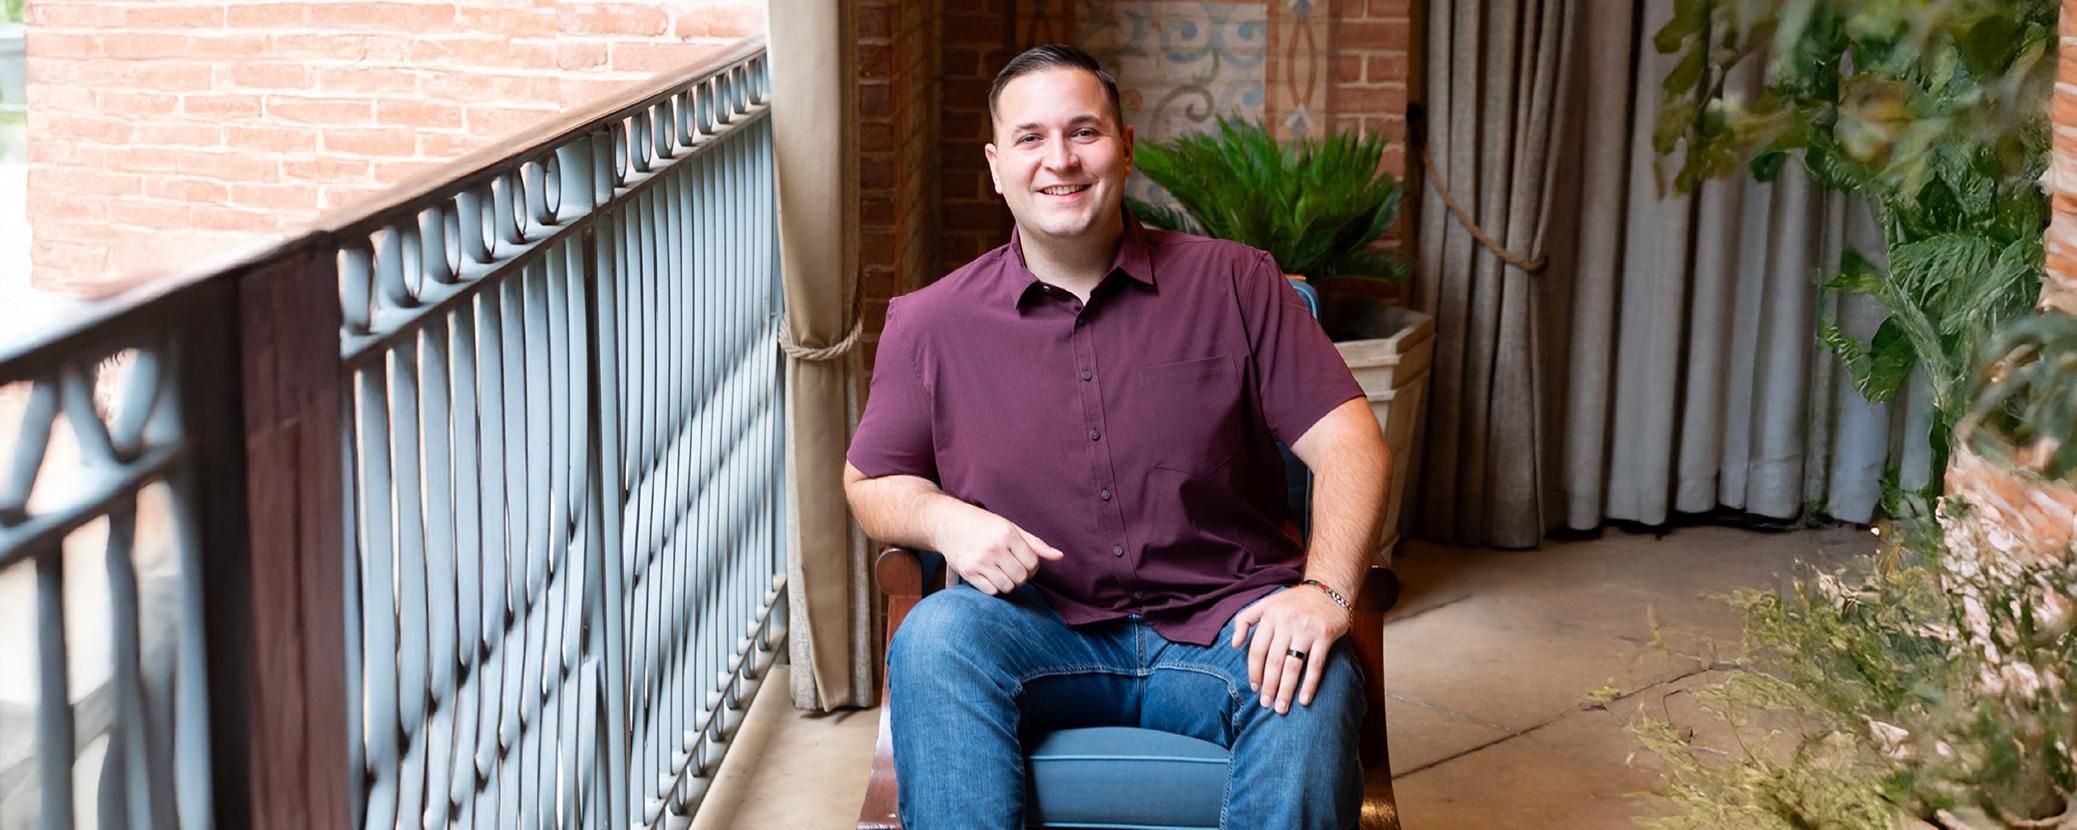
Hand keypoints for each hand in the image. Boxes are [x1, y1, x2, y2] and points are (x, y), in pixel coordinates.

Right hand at [931, 504, 1064, 594]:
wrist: (948, 524)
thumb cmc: (983, 525)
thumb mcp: (1011, 527)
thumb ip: (1035, 544)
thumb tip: (1059, 556)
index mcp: (1007, 534)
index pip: (1032, 563)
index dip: (1032, 566)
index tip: (1024, 562)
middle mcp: (994, 548)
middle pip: (1021, 577)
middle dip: (1021, 576)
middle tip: (1013, 568)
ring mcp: (980, 561)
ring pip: (1007, 587)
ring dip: (1008, 583)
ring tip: (1001, 571)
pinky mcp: (968, 572)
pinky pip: (991, 591)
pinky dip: (994, 587)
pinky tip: (989, 575)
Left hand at [1229, 585, 1350, 713]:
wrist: (1329, 589)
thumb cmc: (1294, 601)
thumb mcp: (1266, 603)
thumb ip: (1245, 619)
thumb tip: (1233, 645)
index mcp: (1270, 615)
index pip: (1257, 649)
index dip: (1254, 671)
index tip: (1254, 687)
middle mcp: (1286, 622)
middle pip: (1273, 661)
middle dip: (1269, 686)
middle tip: (1266, 704)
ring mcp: (1306, 629)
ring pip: (1292, 666)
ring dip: (1286, 690)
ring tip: (1281, 708)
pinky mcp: (1325, 635)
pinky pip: (1315, 665)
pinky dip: (1309, 684)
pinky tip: (1304, 699)